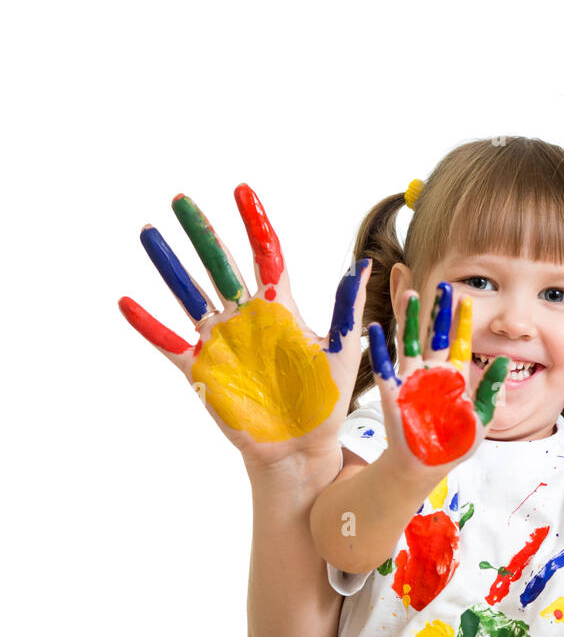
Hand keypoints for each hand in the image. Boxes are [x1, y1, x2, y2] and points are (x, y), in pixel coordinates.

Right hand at [119, 185, 370, 473]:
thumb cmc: (326, 399)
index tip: (242, 190)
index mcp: (280, 308)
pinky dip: (148, 325)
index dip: (254, 223)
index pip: (266, 255)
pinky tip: (126, 302)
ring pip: (189, 293)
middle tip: (181, 198)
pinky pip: (169, 342)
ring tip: (149, 233)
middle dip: (201, 233)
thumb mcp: (341, 349)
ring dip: (169, 265)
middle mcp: (246, 317)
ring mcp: (221, 341)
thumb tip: (363, 264)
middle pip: (220, 265)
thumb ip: (347, 307)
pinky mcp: (202, 370)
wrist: (302, 446)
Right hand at [365, 285, 507, 485]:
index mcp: (456, 375)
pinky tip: (374, 329)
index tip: (467, 297)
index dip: (463, 320)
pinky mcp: (392, 392)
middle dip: (439, 310)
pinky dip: (378, 348)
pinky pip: (383, 366)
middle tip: (443, 285)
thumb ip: (493, 388)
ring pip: (410, 342)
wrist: (427, 464)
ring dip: (410, 319)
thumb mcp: (483, 417)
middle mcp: (433, 371)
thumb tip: (505, 359)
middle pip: (436, 334)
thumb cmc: (457, 442)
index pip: (461, 341)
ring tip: (411, 294)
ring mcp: (412, 380)